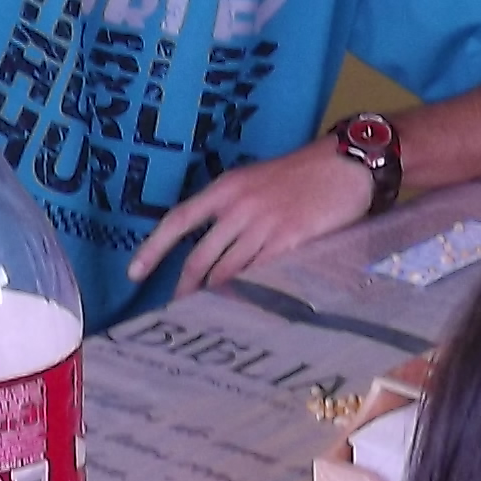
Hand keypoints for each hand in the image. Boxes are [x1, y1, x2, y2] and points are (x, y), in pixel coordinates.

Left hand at [133, 142, 372, 295]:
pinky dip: (251, 294)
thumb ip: (232, 208)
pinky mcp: (290, 242)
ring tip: (212, 315)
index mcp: (226, 188)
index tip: (135, 273)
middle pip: (200, 258)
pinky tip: (247, 307)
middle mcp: (238, 206)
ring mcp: (263, 225)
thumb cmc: (302, 173)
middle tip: (180, 311)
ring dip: (217, 297)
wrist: (345, 164)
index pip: (178, 220)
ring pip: (228, 272)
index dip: (153, 248)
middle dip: (186, 289)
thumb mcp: (256, 181)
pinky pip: (261, 276)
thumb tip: (212, 247)